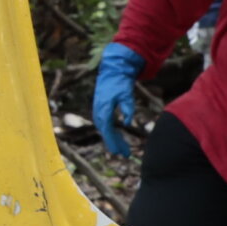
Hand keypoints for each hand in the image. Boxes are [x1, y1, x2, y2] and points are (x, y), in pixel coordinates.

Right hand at [93, 42, 143, 157]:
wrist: (113, 71)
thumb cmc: (120, 82)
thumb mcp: (127, 93)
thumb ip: (128, 107)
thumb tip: (127, 123)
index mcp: (104, 108)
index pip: (107, 129)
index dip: (113, 141)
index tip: (119, 151)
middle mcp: (99, 111)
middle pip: (106, 132)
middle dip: (114, 144)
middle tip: (124, 154)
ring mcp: (98, 110)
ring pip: (105, 129)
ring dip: (113, 139)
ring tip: (122, 149)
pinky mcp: (101, 110)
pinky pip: (105, 125)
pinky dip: (111, 133)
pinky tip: (118, 138)